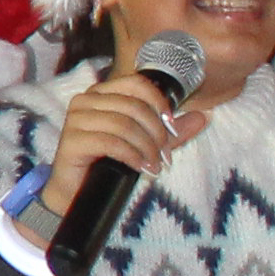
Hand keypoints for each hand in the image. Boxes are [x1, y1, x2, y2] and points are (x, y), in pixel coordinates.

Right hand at [34, 71, 177, 228]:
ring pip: (123, 124)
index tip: (172, 127)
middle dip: (156, 132)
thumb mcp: (146, 143)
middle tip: (164, 155)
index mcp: (101, 93)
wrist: (78, 193)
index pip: (135, 83)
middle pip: (133, 106)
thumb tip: (203, 117)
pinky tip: (141, 168)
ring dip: (146, 147)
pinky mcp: (71, 141)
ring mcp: (75, 119)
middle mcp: (85, 101)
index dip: (158, 103)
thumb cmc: (108, 163)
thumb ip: (171, 131)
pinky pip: (110, 142)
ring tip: (154, 165)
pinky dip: (132, 156)